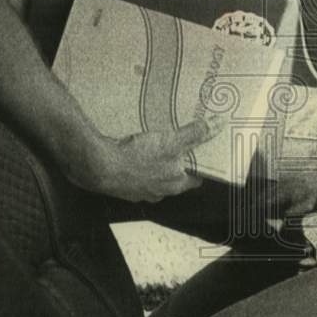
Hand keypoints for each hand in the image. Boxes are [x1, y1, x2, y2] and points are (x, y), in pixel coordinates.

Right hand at [66, 116, 223, 202]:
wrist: (98, 165)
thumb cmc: (136, 159)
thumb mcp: (172, 142)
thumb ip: (196, 134)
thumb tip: (218, 125)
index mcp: (174, 185)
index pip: (196, 179)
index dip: (202, 166)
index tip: (204, 153)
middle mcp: (158, 191)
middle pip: (176, 176)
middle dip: (178, 161)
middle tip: (180, 143)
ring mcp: (139, 190)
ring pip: (155, 175)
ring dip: (157, 161)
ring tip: (157, 143)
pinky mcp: (122, 183)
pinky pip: (136, 172)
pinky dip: (138, 162)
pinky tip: (135, 148)